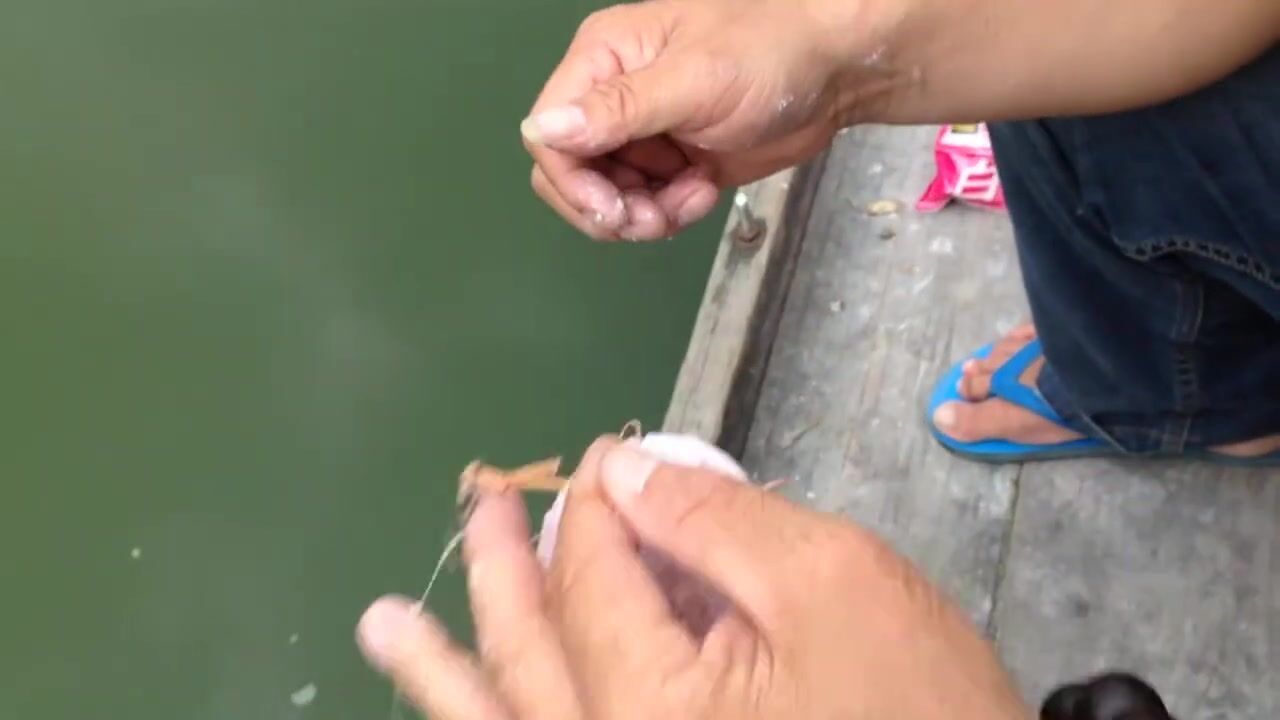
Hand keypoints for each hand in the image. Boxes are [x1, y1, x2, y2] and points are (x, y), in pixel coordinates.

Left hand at [355, 436, 1030, 719]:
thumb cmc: (921, 712)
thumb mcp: (834, 585)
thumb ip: (720, 521)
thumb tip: (634, 471)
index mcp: (648, 704)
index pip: (595, 576)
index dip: (599, 501)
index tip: (609, 450)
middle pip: (532, 650)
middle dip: (503, 569)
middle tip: (478, 502)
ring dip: (448, 668)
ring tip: (386, 626)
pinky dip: (494, 717)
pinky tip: (468, 693)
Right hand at [520, 0, 887, 241]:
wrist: (836, 74)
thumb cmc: (770, 55)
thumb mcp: (694, 81)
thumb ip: (619, 108)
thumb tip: (542, 130)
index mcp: (604, 58)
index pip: (549, 134)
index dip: (571, 182)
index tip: (613, 211)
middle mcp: (612, 96)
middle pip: (569, 174)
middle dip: (605, 208)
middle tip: (651, 221)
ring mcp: (641, 133)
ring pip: (605, 197)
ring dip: (642, 214)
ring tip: (691, 200)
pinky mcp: (669, 163)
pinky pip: (643, 204)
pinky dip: (669, 212)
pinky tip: (704, 192)